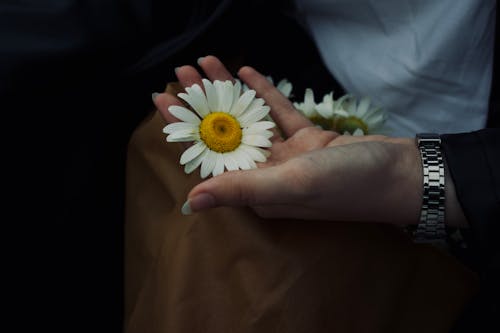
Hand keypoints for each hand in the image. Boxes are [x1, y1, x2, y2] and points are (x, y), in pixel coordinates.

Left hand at [153, 56, 466, 226]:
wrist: (400, 174)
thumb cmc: (346, 183)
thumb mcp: (290, 185)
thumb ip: (241, 189)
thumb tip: (190, 202)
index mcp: (257, 190)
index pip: (209, 156)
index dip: (184, 128)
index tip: (161, 101)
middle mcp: (268, 174)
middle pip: (226, 133)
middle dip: (202, 102)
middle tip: (180, 72)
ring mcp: (289, 156)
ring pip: (250, 119)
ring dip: (228, 92)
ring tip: (206, 63)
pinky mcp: (309, 140)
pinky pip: (280, 113)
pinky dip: (263, 93)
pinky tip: (245, 73)